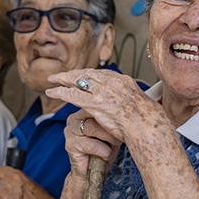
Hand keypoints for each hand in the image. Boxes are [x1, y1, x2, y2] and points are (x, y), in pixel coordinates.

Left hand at [45, 68, 161, 144]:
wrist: (146, 125)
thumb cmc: (145, 119)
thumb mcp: (137, 103)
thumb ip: (126, 99)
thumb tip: (122, 104)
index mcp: (123, 80)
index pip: (101, 73)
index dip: (88, 74)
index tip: (81, 76)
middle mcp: (112, 81)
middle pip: (87, 73)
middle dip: (73, 74)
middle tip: (62, 75)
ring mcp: (102, 91)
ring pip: (78, 81)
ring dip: (63, 79)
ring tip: (53, 80)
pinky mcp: (95, 102)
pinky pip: (73, 94)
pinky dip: (61, 92)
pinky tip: (52, 92)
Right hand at [62, 111, 120, 179]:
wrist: (93, 175)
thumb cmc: (105, 150)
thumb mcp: (112, 131)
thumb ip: (113, 119)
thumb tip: (125, 108)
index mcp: (84, 111)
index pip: (97, 103)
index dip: (112, 110)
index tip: (124, 117)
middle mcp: (74, 118)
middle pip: (96, 113)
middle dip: (112, 126)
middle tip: (120, 136)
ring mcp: (70, 131)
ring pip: (93, 127)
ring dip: (109, 139)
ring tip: (113, 146)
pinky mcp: (70, 145)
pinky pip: (91, 144)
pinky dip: (103, 151)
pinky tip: (105, 155)